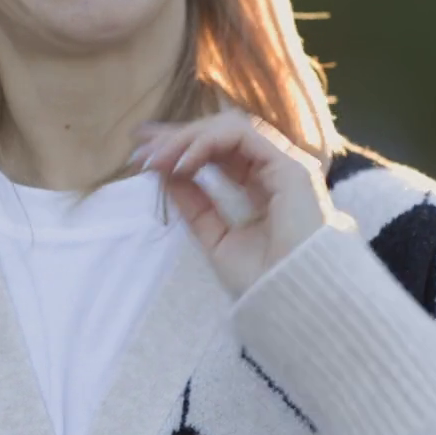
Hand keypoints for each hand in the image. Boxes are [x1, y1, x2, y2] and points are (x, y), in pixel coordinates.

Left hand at [130, 109, 337, 298]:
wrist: (295, 305)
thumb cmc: (265, 282)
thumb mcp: (215, 238)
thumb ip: (195, 204)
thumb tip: (166, 173)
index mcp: (261, 189)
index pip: (218, 153)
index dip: (181, 148)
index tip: (144, 157)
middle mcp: (274, 171)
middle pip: (221, 137)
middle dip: (177, 138)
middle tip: (139, 151)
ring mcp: (284, 165)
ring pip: (229, 129)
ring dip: (187, 138)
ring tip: (157, 160)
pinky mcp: (290, 166)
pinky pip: (242, 135)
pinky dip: (207, 143)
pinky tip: (183, 163)